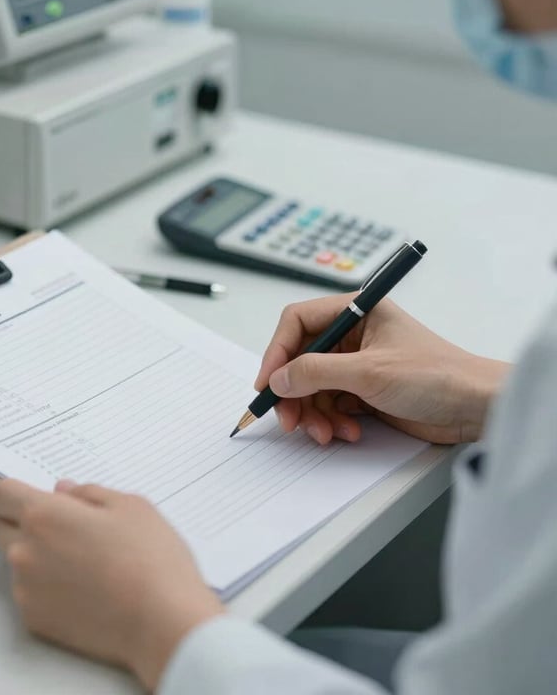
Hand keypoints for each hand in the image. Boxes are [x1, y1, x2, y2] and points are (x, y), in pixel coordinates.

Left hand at [0, 479, 223, 690]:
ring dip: (38, 556)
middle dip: (26, 523)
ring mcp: (26, 591)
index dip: (19, 493)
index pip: (2, 494)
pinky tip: (84, 591)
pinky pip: (29, 593)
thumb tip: (64, 491)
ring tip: (83, 564)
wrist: (162, 623)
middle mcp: (24, 552)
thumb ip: (89, 493)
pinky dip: (47, 588)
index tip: (41, 499)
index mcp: (44, 516)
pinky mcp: (35, 621)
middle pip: (3, 528)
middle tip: (68, 530)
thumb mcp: (130, 506)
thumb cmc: (151, 557)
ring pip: (18, 562)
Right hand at [256, 296, 508, 444]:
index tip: (268, 382)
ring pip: (311, 387)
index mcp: (356, 311)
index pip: (298, 323)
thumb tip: (278, 378)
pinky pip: (328, 404)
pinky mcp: (362, 390)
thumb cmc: (437, 375)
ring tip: (326, 433)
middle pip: (300, 359)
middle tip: (290, 420)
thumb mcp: (369, 371)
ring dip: (313, 413)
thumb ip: (316, 372)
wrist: (475, 408)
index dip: (277, 351)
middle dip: (293, 392)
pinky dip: (330, 421)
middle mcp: (352, 334)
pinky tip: (346, 432)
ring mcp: (356, 364)